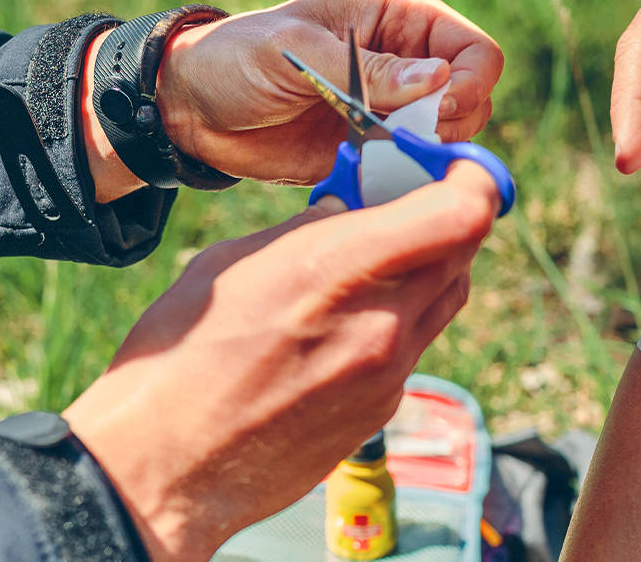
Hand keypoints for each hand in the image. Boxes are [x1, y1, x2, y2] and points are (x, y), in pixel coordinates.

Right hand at [62, 161, 500, 560]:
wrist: (167, 469)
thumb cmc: (181, 360)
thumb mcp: (233, 264)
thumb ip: (306, 232)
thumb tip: (346, 213)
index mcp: (337, 270)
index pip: (461, 215)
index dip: (473, 182)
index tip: (454, 170)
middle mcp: (380, 324)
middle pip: (464, 252)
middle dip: (449, 218)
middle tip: (412, 205)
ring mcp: (388, 374)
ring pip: (445, 299)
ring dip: (430, 267)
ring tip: (380, 261)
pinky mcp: (383, 410)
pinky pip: (415, 346)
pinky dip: (400, 319)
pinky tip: (349, 323)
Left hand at [161, 0, 499, 181]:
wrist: (195, 110)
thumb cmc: (239, 58)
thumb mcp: (300, 51)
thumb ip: (370, 70)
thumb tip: (439, 81)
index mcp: (401, 19)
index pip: (476, 51)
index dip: (467, 84)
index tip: (434, 110)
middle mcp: (408, 64)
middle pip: (475, 101)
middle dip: (450, 126)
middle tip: (396, 137)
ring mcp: (394, 112)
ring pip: (452, 142)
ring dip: (426, 156)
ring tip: (376, 154)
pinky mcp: (375, 153)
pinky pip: (413, 172)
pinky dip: (404, 181)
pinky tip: (373, 179)